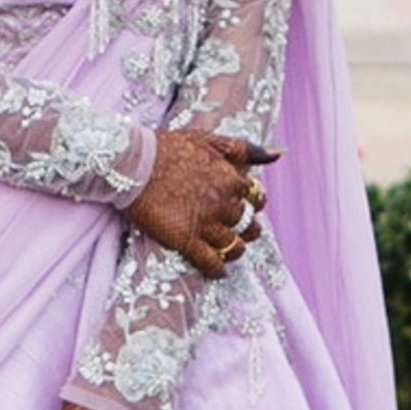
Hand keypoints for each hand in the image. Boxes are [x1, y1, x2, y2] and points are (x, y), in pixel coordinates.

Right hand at [130, 127, 274, 278]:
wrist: (134, 164)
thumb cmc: (167, 147)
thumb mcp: (208, 139)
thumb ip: (243, 149)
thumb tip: (276, 155)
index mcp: (232, 180)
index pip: (256, 199)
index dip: (251, 204)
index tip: (242, 205)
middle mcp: (224, 205)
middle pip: (249, 226)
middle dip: (245, 229)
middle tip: (236, 229)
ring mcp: (207, 225)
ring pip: (235, 247)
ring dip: (234, 250)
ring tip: (226, 249)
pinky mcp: (187, 242)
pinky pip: (212, 264)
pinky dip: (217, 269)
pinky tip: (216, 270)